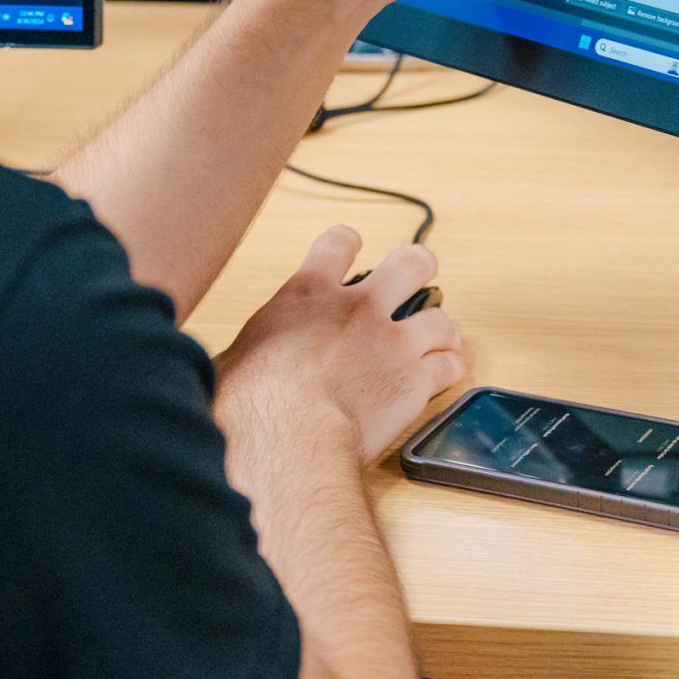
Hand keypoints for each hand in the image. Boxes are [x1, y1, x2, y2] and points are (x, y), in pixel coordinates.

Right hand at [216, 227, 466, 463]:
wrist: (287, 435)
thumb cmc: (249, 403)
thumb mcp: (232, 360)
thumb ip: (247, 351)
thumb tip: (227, 368)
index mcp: (308, 295)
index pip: (337, 243)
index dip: (346, 243)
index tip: (349, 247)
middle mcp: (358, 309)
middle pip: (411, 262)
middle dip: (418, 267)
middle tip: (417, 277)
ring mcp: (392, 342)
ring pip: (440, 318)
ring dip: (441, 328)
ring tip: (439, 339)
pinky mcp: (415, 381)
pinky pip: (450, 365)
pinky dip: (450, 369)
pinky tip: (444, 375)